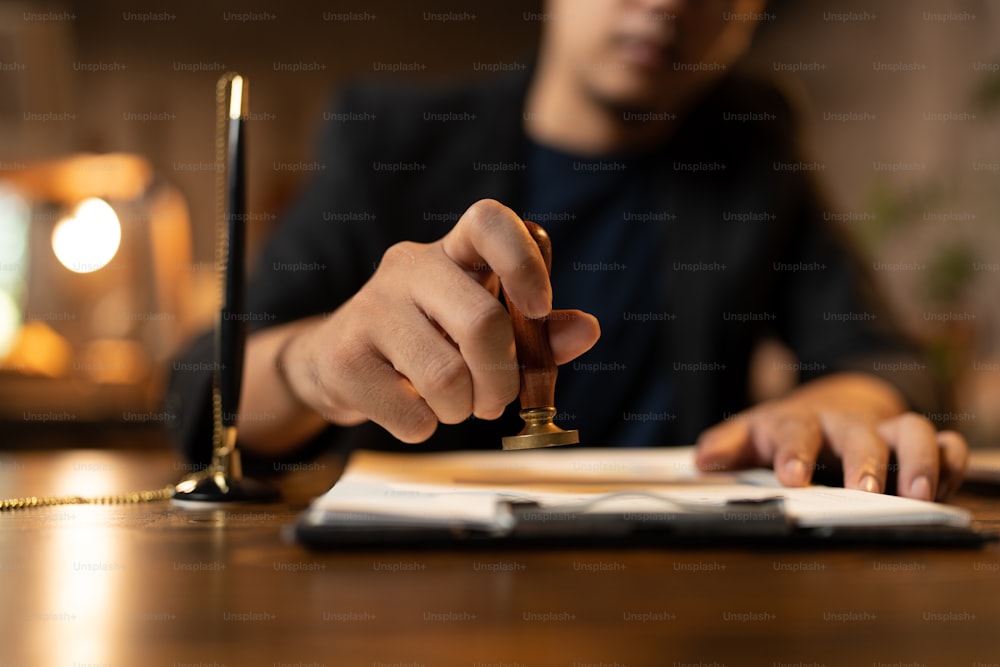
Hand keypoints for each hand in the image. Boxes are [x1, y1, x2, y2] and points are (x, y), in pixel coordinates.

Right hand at [278, 199, 599, 442]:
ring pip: (446, 377)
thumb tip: (587, 331)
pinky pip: (411, 414)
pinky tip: (415, 412)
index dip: (524, 262)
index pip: (488, 221)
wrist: (336, 362)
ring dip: (463, 408)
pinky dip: (427, 427)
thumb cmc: (426, 341)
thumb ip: (536, 333)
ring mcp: (370, 309)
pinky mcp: (343, 358)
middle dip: (502, 378)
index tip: (540, 308)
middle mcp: (408, 268)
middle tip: (495, 398)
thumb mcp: (480, 326)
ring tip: (455, 405)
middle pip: (481, 322)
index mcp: (451, 253)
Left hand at [694, 373, 967, 500]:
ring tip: (919, 494)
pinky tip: (946, 485)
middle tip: (866, 492)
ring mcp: (883, 431)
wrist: (825, 406)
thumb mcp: (749, 435)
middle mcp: (844, 424)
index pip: (795, 432)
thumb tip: (703, 460)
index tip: (794, 478)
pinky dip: (951, 460)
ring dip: (917, 460)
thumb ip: (726, 446)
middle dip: (863, 462)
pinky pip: (945, 443)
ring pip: (910, 430)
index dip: (795, 454)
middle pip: (858, 433)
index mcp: (798, 423)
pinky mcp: (914, 443)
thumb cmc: (784, 430)